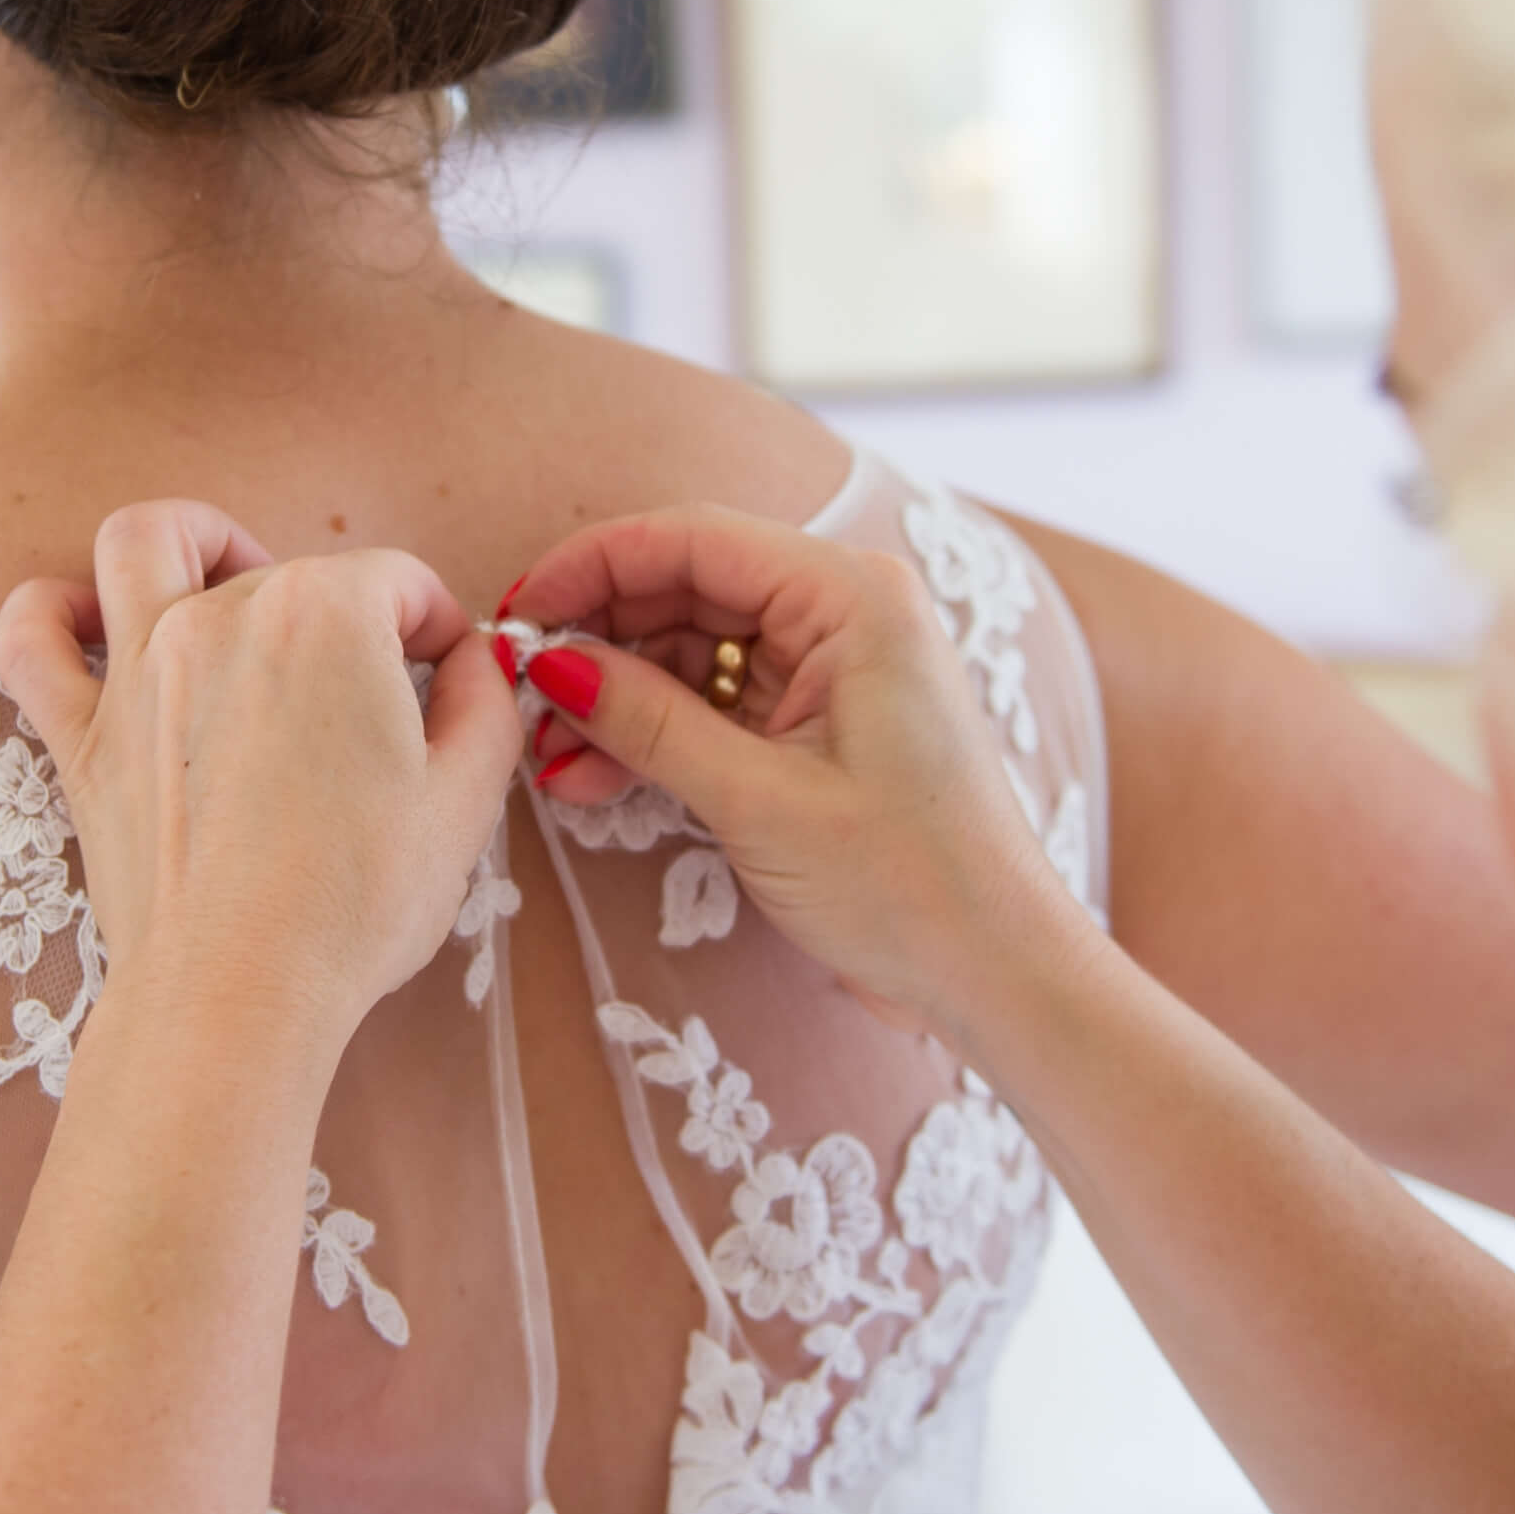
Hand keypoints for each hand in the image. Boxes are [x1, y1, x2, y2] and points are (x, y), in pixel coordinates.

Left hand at [0, 502, 527, 1044]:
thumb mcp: (466, 797)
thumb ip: (484, 700)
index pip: (401, 583)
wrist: (241, 996)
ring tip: (227, 581)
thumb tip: (470, 660)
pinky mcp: (83, 738)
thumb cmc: (355, 902)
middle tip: (368, 700)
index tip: (446, 685)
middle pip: (292, 572)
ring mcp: (139, 671)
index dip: (438, 631)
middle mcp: (223, 616)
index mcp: (327, 615)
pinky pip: (31, 640)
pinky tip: (87, 624)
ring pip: (142, 543)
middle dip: (344, 617)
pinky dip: (50, 613)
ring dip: (192, 541)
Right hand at [505, 506, 1091, 1042]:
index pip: (694, 539)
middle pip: (688, 588)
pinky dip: (659, 734)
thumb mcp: (760, 801)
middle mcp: (847, 610)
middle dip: (598, 640)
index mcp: (852, 596)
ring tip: (553, 758)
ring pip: (695, 649)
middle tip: (521, 695)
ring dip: (620, 698)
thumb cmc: (910, 885)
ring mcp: (836, 666)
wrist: (998, 974)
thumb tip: (550, 663)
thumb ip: (650, 721)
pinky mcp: (823, 721)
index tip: (516, 615)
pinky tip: (594, 775)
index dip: (592, 567)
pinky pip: (720, 702)